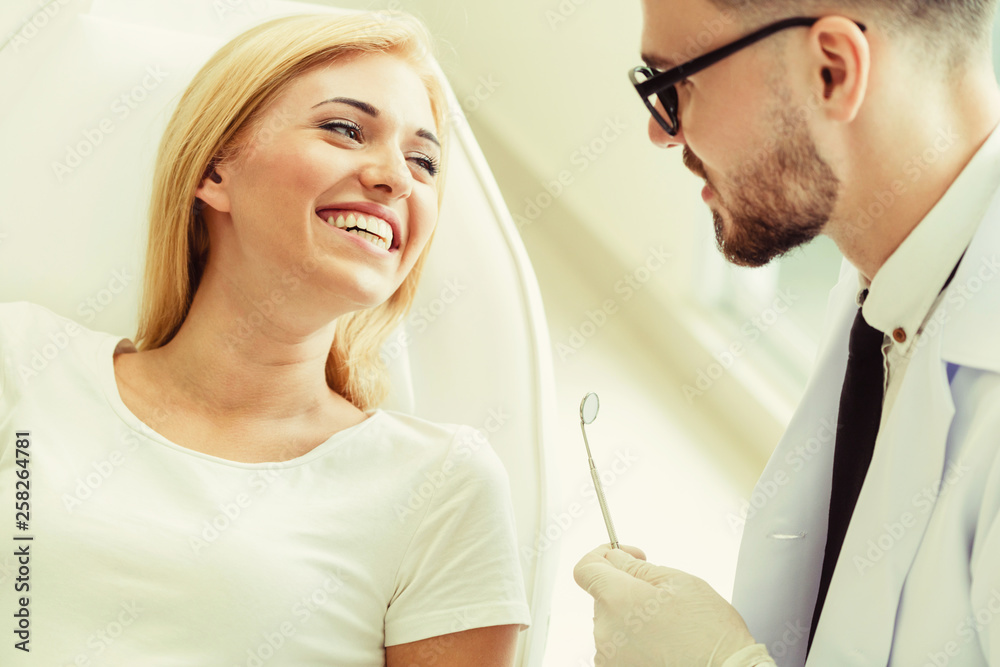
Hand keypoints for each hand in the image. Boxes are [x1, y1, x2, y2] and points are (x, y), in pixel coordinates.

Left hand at [573, 544, 759, 666]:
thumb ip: (637, 567)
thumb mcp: (678, 582)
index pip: (586, 568)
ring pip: (612, 622)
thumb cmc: (709, 634)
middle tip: (661, 596)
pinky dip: (635, 641)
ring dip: (631, 617)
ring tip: (667, 625)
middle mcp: (605, 631)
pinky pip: (618, 646)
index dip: (603, 555)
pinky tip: (662, 643)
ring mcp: (609, 656)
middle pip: (603, 596)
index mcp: (617, 600)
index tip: (622, 556)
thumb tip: (616, 557)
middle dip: (626, 588)